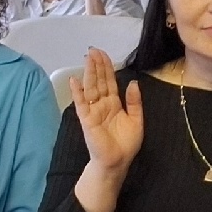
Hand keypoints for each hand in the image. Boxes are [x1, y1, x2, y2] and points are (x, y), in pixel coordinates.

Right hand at [70, 48, 144, 170]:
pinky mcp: (86, 120)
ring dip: (89, 73)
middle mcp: (102, 104)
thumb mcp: (136, 120)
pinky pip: (81, 104)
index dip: (107, 68)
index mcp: (114, 104)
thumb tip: (133, 82)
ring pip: (91, 88)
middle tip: (94, 50)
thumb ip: (134, 102)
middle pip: (99, 81)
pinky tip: (75, 81)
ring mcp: (93, 111)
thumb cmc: (126, 143)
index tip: (103, 54)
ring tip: (88, 58)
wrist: (117, 162)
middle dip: (97, 65)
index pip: (109, 82)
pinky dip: (77, 92)